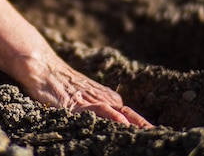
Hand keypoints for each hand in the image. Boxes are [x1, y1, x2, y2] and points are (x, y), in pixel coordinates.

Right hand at [20, 53, 152, 127]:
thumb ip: (94, 104)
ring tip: (150, 133)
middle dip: (143, 126)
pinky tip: (123, 123)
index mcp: (104, 97)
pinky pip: (98, 111)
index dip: (141, 124)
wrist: (42, 68)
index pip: (128, 113)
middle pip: (129, 113)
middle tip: (160, 135)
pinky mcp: (77, 104)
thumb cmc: (58, 82)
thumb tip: (111, 118)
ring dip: (134, 124)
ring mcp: (90, 100)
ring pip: (118, 113)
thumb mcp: (80, 95)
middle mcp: (101, 98)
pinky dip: (112, 117)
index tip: (156, 134)